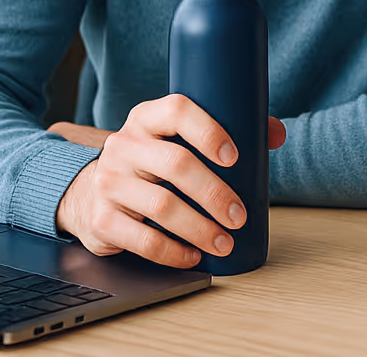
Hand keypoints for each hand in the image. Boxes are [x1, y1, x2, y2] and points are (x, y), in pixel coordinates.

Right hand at [54, 94, 286, 267]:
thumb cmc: (154, 162)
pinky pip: (142, 239)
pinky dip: (173, 252)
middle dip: (214, 193)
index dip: (208, 131)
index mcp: (148, 118)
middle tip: (239, 216)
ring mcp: (109, 181)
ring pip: (161, 206)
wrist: (92, 192)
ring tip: (224, 241)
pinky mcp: (102, 219)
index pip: (177, 111)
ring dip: (200, 228)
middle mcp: (124, 145)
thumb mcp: (179, 139)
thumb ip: (230, 130)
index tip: (234, 157)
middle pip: (175, 164)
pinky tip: (193, 255)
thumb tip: (274, 135)